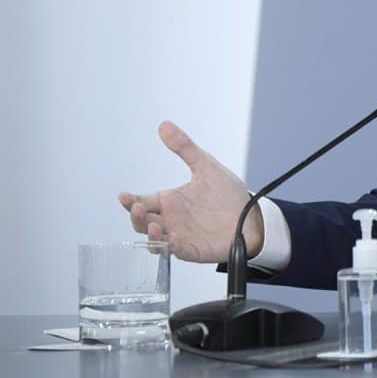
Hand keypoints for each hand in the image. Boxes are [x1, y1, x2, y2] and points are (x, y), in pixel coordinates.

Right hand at [117, 121, 263, 262]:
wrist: (251, 214)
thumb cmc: (226, 194)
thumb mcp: (206, 166)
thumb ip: (185, 148)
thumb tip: (164, 125)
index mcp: (169, 201)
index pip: (143, 201)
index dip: (131, 201)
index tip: (124, 196)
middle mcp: (170, 219)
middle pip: (143, 222)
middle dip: (137, 217)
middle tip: (138, 208)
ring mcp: (180, 236)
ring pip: (155, 240)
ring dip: (151, 234)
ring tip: (154, 225)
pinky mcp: (193, 249)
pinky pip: (177, 252)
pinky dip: (172, 247)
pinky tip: (173, 239)